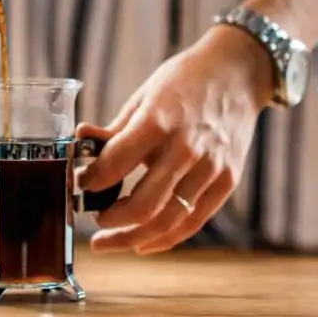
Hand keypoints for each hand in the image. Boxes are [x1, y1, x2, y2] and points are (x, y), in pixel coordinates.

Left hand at [76, 25, 274, 253]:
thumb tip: (80, 142)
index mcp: (159, 121)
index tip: (80, 184)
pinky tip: (142, 244)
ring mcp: (211, 168)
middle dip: (110, 220)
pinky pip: (193, 221)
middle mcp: (187, 148)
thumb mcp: (143, 97)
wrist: (237, 72)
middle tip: (93, 220)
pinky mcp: (227, 181)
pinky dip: (165, 239)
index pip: (115, 164)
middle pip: (143, 204)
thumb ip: (114, 129)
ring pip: (168, 220)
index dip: (91, 181)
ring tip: (109, 241)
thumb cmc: (183, 82)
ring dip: (132, 237)